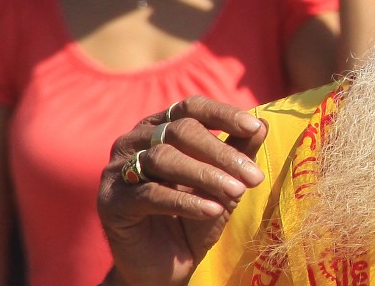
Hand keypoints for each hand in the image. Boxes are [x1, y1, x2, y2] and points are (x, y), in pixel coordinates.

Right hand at [97, 96, 266, 285]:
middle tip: (252, 176)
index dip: (223, 114)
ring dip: (205, 175)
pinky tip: (211, 210)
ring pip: (164, 158)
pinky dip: (185, 201)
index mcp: (161, 126)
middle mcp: (135, 139)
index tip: (254, 129)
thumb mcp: (224, 183)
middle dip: (221, 152)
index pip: (192, 107)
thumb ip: (239, 152)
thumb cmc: (196, 215)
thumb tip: (263, 124)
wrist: (166, 266)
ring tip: (236, 192)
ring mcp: (118, 168)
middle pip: (181, 131)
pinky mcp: (112, 201)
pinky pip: (150, 194)